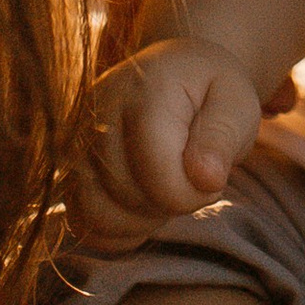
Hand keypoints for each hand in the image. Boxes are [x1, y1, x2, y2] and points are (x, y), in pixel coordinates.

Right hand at [69, 38, 261, 257]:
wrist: (172, 74)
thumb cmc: (210, 91)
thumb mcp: (236, 102)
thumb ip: (223, 137)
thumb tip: (206, 180)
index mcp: (143, 92)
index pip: (158, 171)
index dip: (193, 193)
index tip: (212, 179)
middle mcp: (94, 115)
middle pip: (128, 196)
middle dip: (171, 203)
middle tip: (191, 178)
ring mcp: (74, 144)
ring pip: (99, 216)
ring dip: (142, 220)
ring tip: (167, 189)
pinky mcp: (67, 172)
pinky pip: (85, 224)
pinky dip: (118, 230)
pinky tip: (145, 205)